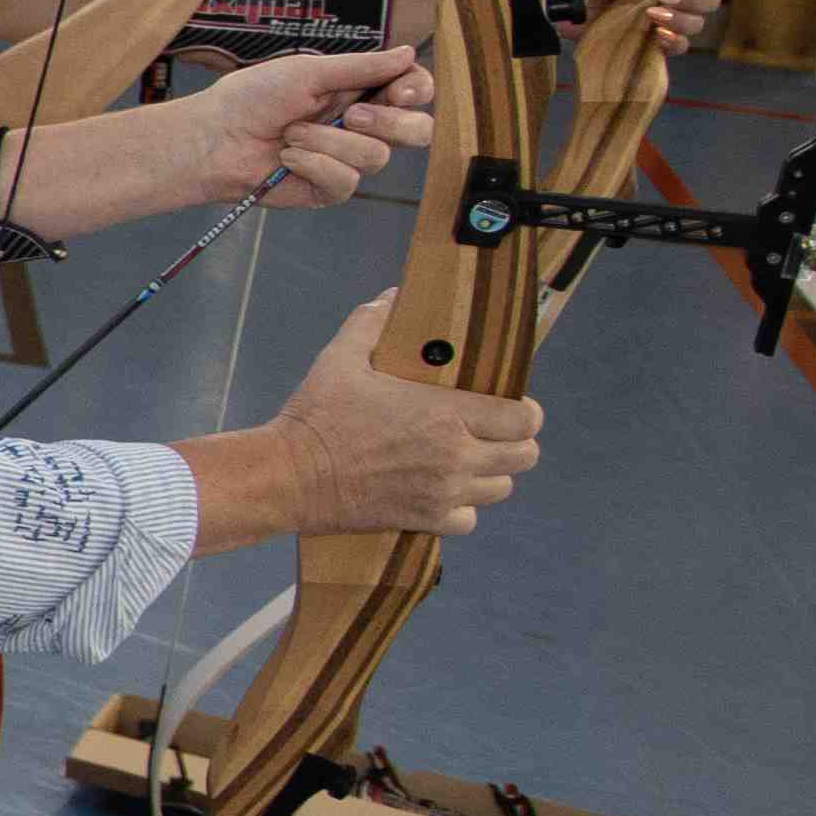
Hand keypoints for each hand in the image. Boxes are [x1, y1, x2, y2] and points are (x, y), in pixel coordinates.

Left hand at [193, 42, 426, 213]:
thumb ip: (361, 66)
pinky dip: (314, 165)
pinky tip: (286, 158)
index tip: (401, 91)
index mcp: (360, 90)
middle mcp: (361, 126)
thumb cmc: (252, 98)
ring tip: (291, 134)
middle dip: (388, 123)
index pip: (413, 90)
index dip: (418, 91)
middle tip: (350, 116)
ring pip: (376, 156)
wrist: (213, 138)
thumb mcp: (307, 73)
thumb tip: (407, 52)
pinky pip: (347, 181)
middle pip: (416, 131)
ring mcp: (347, 159)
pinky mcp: (329, 188)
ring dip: (328, 142)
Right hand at [270, 289, 540, 537]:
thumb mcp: (341, 359)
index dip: (527, 412)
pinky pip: (470, 519)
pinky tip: (442, 492)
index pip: (525, 419)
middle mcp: (455, 455)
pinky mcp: (425, 519)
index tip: (513, 407)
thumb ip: (372, 324)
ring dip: (490, 473)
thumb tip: (393, 296)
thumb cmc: (317, 415)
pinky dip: (462, 508)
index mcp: (447, 413)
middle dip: (515, 443)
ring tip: (467, 461)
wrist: (288, 476)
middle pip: (524, 456)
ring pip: (501, 487)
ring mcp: (443, 491)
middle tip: (492, 433)